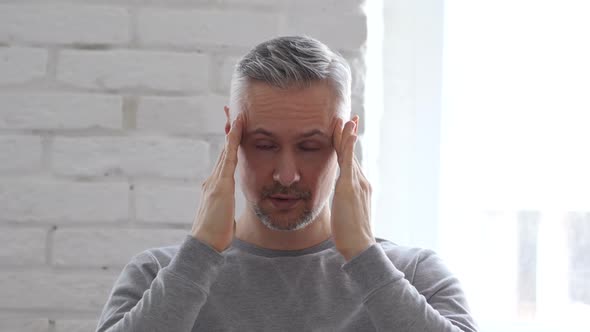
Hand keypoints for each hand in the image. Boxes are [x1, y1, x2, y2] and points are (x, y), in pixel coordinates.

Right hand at [191, 111, 242, 251]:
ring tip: (237, 113)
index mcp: (216, 188)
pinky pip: (229, 156)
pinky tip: (238, 126)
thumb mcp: (224, 219)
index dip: (230, 145)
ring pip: (226, 150)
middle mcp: (213, 180)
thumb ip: (226, 212)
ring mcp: (215, 181)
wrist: (204, 245)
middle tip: (233, 111)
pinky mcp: (220, 184)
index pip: (225, 162)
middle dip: (228, 131)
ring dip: (231, 130)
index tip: (234, 130)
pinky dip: (233, 139)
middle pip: (224, 151)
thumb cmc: (215, 236)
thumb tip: (229, 216)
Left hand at [331, 116, 375, 260]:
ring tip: (347, 118)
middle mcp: (361, 181)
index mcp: (358, 186)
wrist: (359, 245)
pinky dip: (348, 146)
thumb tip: (338, 199)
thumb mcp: (344, 212)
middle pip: (351, 153)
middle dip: (349, 134)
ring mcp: (357, 183)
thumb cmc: (350, 234)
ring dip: (348, 134)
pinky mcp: (350, 187)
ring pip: (350, 154)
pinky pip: (348, 162)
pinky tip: (349, 133)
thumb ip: (342, 201)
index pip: (350, 161)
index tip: (347, 131)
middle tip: (350, 116)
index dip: (347, 145)